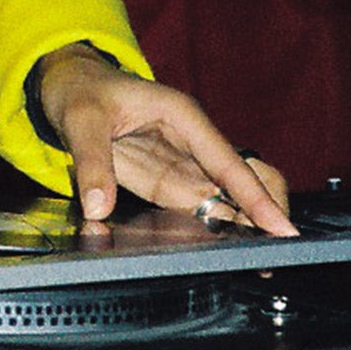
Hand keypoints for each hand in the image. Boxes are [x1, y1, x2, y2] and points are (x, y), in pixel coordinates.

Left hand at [34, 44, 296, 235]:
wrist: (69, 85)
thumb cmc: (81, 90)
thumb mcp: (80, 120)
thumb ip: (91, 162)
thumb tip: (98, 207)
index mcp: (183, 117)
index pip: (230, 163)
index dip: (257, 198)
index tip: (281, 229)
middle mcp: (192, 141)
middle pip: (246, 179)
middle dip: (266, 213)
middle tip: (278, 254)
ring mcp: (183, 163)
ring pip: (229, 198)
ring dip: (244, 227)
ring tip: (259, 264)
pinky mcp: (168, 181)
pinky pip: (200, 208)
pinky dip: (216, 229)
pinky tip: (226, 252)